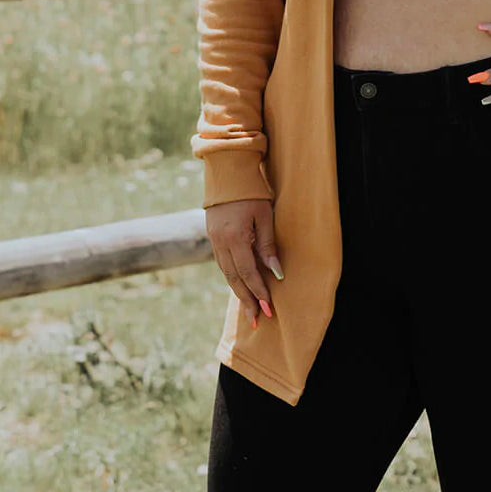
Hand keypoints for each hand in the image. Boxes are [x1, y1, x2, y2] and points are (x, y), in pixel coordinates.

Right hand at [205, 198, 283, 327]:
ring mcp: (214, 240)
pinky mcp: (212, 237)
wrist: (228, 171)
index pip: (248, 272)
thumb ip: (268, 245)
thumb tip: (276, 273)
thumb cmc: (252, 191)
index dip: (259, 292)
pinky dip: (232, 277)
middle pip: (234, 278)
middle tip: (257, 320)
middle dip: (247, 300)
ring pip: (226, 273)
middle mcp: (220, 243)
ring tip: (249, 309)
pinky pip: (222, 263)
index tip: (268, 309)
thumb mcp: (265, 216)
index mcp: (234, 238)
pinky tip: (240, 286)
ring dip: (238, 292)